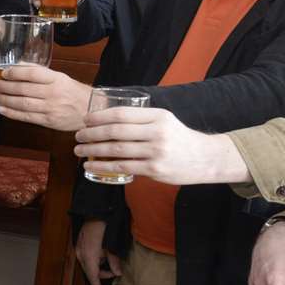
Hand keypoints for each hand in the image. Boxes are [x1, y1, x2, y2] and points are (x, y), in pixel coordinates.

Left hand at [0, 65, 92, 130]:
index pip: (33, 73)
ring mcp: (51, 108)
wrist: (92, 111)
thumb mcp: (61, 77)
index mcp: (57, 79)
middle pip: (24, 89)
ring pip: (23, 103)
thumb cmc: (75, 93)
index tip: (4, 73)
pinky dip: (11, 113)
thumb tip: (19, 67)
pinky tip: (1, 108)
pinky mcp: (48, 121)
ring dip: (5, 100)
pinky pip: (26, 117)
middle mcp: (53, 93)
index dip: (15, 72)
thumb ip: (41, 73)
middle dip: (5, 87)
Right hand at [74, 221, 122, 284]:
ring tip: (108, 262)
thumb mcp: (112, 247)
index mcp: (89, 257)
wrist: (96, 212)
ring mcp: (79, 249)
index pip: (92, 276)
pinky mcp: (79, 244)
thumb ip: (114, 262)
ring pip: (87, 264)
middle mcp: (81, 254)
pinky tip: (101, 255)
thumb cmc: (105, 229)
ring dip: (96, 267)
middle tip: (112, 273)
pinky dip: (92, 260)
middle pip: (89, 271)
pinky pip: (85, 257)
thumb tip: (118, 273)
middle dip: (99, 275)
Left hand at [75, 106, 249, 184]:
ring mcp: (156, 152)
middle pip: (116, 131)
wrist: (205, 158)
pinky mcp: (155, 170)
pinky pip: (123, 167)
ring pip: (117, 150)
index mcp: (157, 116)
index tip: (85, 119)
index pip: (122, 114)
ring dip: (93, 150)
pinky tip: (91, 166)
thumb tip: (109, 119)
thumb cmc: (179, 138)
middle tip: (78, 135)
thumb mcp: (165, 120)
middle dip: (92, 133)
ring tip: (79, 150)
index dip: (100, 116)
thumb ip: (142, 119)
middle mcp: (157, 132)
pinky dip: (103, 167)